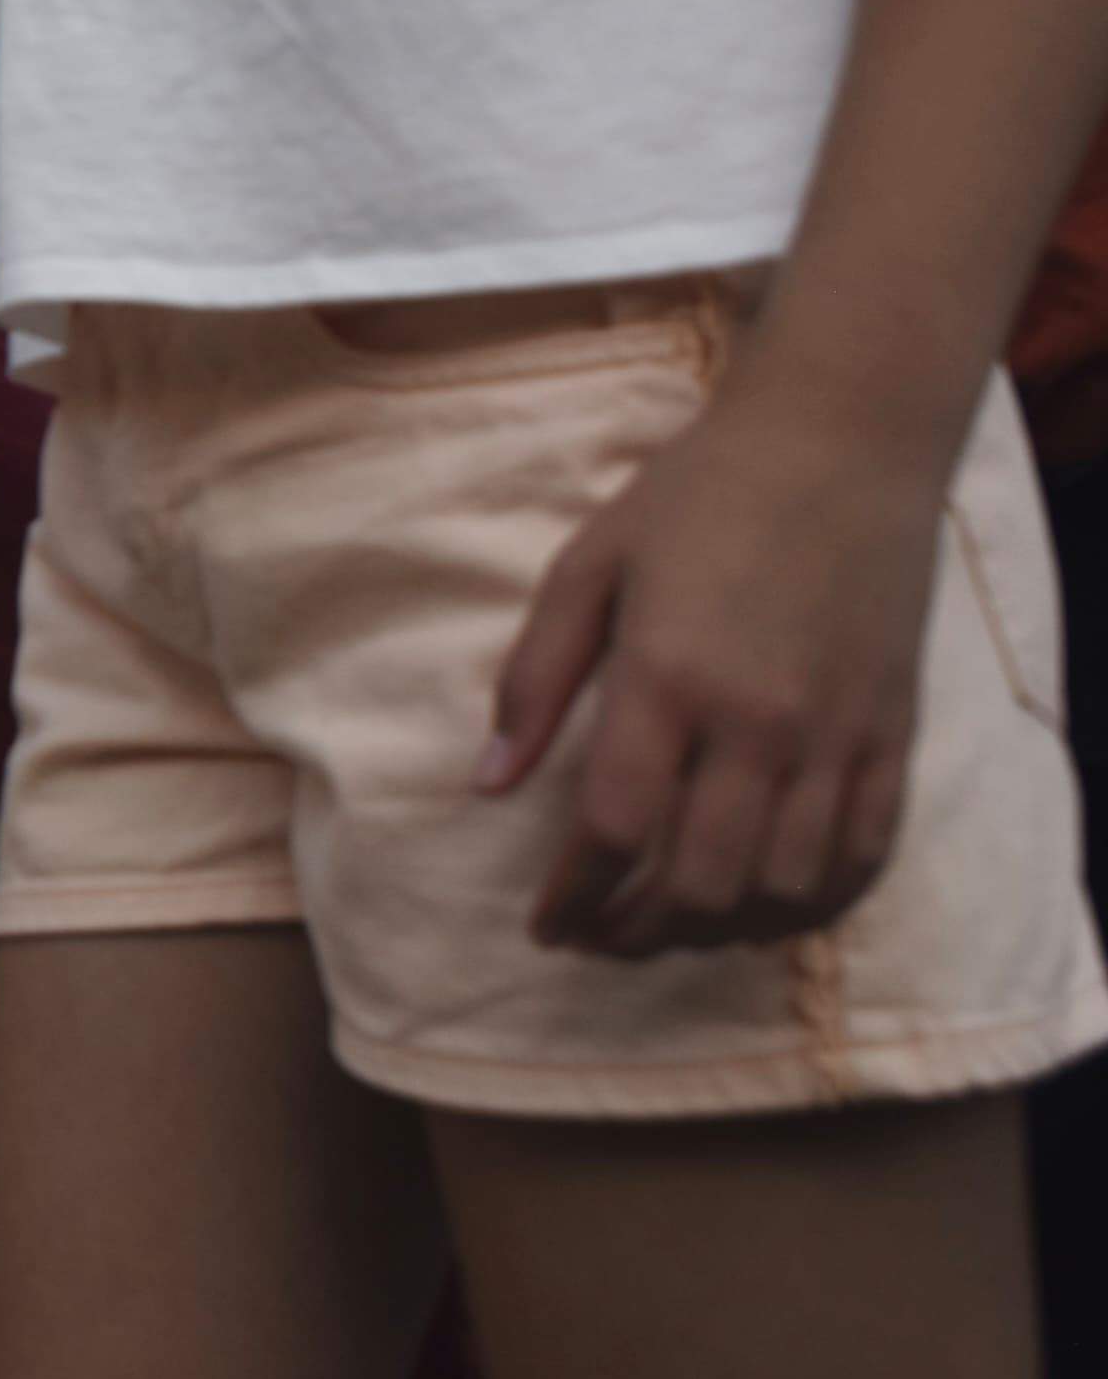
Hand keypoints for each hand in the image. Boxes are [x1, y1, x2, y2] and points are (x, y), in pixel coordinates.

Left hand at [484, 382, 941, 954]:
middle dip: (637, 929)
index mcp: (669, 677)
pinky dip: (810, 902)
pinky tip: (763, 906)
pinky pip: (861, 856)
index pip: (613, 829)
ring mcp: (837, 734)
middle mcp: (759, 721)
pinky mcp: (893, 733)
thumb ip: (534, 679)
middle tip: (597, 936)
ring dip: (718, 927)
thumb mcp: (586, 567)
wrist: (840, 442)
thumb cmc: (696, 495)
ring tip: (668, 925)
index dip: (572, 895)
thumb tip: (485, 784)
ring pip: (781, 886)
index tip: (543, 926)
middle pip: (699, 881)